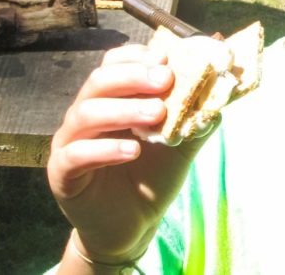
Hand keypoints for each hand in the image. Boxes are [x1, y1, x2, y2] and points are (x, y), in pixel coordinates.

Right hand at [47, 42, 208, 263]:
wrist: (132, 226)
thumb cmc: (152, 178)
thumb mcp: (181, 146)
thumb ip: (196, 119)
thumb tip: (222, 92)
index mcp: (112, 100)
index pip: (114, 65)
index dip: (137, 57)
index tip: (165, 57)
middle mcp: (86, 114)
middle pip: (99, 82)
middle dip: (133, 76)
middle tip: (165, 79)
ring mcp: (70, 142)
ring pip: (86, 113)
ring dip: (124, 109)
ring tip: (157, 115)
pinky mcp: (62, 173)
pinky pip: (76, 154)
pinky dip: (105, 148)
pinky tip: (132, 151)